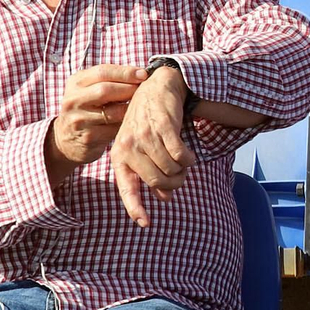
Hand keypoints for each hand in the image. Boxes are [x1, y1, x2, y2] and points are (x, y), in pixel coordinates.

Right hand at [47, 64, 147, 181]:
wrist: (67, 139)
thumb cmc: (87, 109)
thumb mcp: (90, 89)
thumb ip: (109, 80)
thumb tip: (141, 73)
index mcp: (76, 82)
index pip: (102, 72)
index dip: (125, 72)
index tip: (144, 73)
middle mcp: (74, 100)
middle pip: (105, 90)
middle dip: (129, 88)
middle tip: (146, 89)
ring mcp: (79, 119)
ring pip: (113, 111)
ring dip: (131, 107)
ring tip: (143, 104)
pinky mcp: (88, 137)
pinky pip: (115, 128)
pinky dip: (127, 123)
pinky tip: (134, 121)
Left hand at [111, 66, 197, 226]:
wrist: (157, 86)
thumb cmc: (149, 120)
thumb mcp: (144, 147)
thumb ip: (151, 173)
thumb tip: (163, 198)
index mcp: (120, 155)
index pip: (126, 187)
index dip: (135, 207)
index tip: (145, 224)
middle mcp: (128, 147)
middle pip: (156, 181)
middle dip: (174, 184)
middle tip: (181, 177)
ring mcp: (144, 136)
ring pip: (170, 169)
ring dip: (183, 171)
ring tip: (185, 163)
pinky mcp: (162, 127)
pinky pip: (180, 155)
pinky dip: (188, 160)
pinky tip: (189, 155)